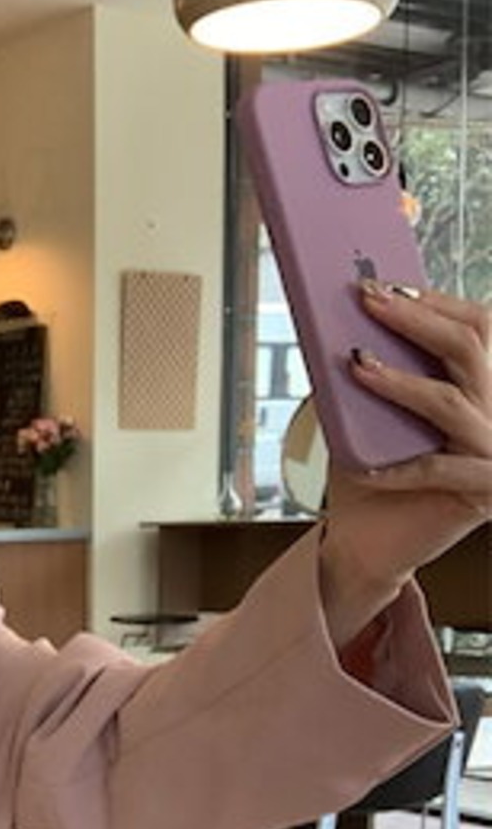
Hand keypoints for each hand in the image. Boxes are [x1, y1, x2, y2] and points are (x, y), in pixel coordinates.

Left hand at [319, 284, 490, 644]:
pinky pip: (436, 471)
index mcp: (485, 383)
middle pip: (470, 347)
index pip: (477, 325)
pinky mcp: (480, 495)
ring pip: (451, 403)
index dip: (434, 301)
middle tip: (368, 299)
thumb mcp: (373, 414)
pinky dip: (396, 466)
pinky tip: (361, 464)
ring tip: (356, 364)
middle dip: (416, 319)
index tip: (386, 283)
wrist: (371, 545)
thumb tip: (350, 316)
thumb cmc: (373, 472)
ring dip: (400, 381)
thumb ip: (374, 370)